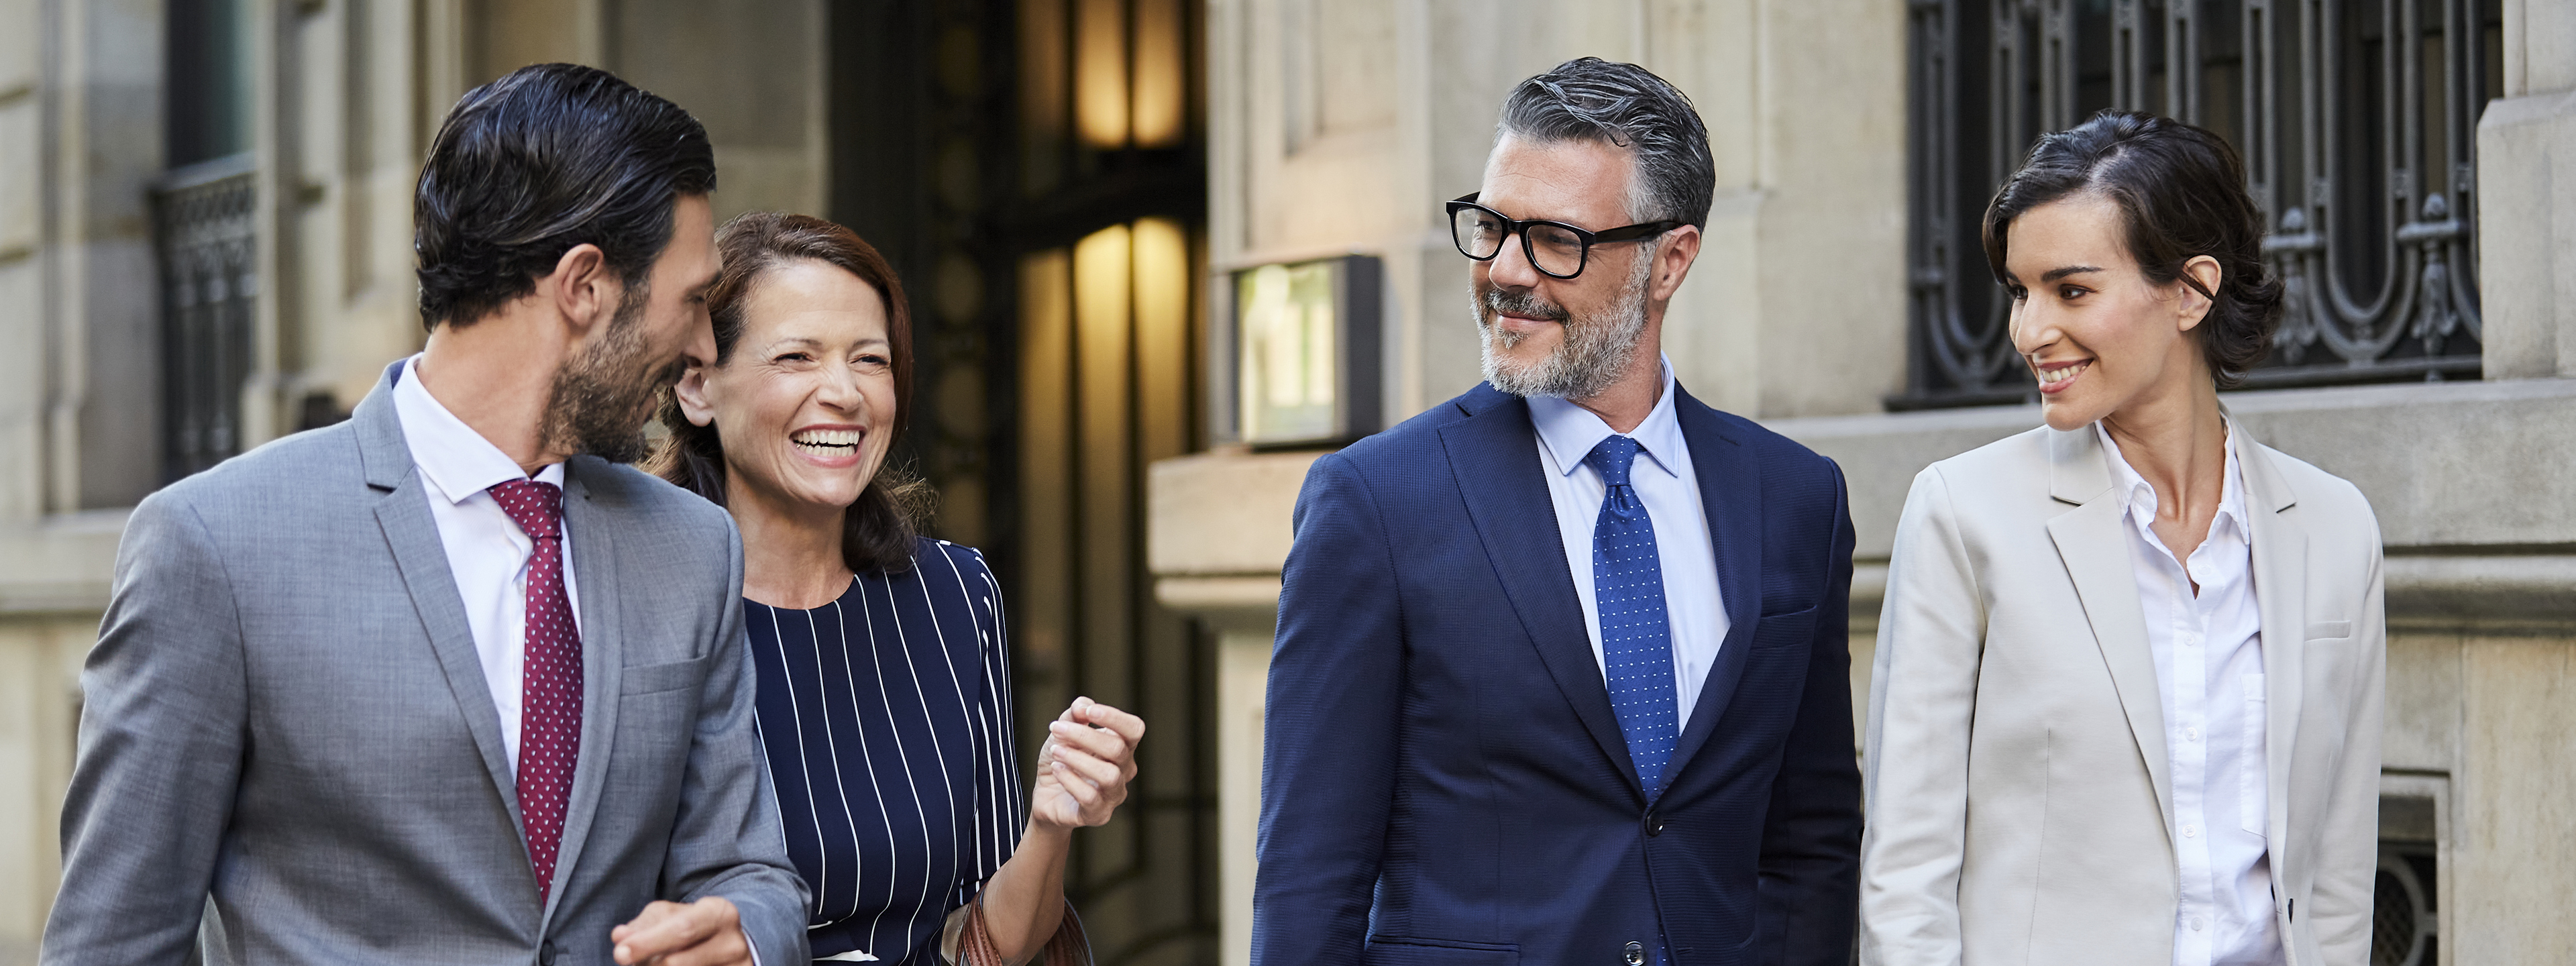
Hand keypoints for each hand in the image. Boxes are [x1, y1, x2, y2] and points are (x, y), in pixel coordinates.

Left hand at [610, 896, 749, 965]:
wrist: (729, 947)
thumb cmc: (693, 929)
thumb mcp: (672, 917)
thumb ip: (644, 925)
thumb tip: (620, 937)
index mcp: (719, 913)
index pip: (682, 929)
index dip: (647, 942)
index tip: (620, 952)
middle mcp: (732, 943)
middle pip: (676, 962)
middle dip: (645, 963)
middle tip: (622, 960)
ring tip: (648, 963)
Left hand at [1030, 696, 1143, 829]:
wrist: (1046, 795)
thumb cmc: (1061, 760)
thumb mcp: (1062, 732)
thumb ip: (1074, 715)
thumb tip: (1082, 706)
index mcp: (1122, 747)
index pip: (1134, 729)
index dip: (1115, 717)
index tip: (1087, 712)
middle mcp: (1124, 770)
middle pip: (1117, 749)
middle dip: (1084, 735)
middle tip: (1057, 729)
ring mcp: (1113, 794)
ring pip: (1108, 775)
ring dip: (1077, 759)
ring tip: (1056, 751)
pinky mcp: (1098, 814)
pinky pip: (1090, 797)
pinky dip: (1070, 779)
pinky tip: (1057, 769)